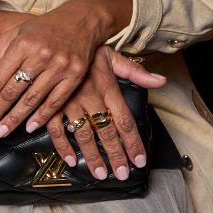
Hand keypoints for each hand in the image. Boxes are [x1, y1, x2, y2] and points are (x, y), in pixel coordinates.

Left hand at [0, 0, 128, 135]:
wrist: (80, 21)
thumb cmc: (41, 30)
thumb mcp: (13, 36)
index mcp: (21, 45)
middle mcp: (40, 56)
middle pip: (12, 91)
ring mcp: (59, 66)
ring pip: (32, 99)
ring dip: (15, 119)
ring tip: (1, 132)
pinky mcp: (75, 75)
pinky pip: (56, 101)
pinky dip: (42, 116)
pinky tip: (29, 127)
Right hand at [43, 50, 166, 180]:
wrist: (54, 39)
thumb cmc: (85, 51)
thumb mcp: (113, 56)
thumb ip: (136, 72)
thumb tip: (161, 81)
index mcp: (107, 88)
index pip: (125, 121)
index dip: (133, 143)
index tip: (139, 160)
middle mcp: (90, 98)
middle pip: (107, 132)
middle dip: (116, 156)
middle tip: (122, 174)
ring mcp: (69, 103)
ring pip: (84, 134)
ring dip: (92, 156)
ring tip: (100, 174)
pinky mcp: (51, 105)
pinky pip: (56, 129)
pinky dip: (63, 146)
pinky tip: (71, 160)